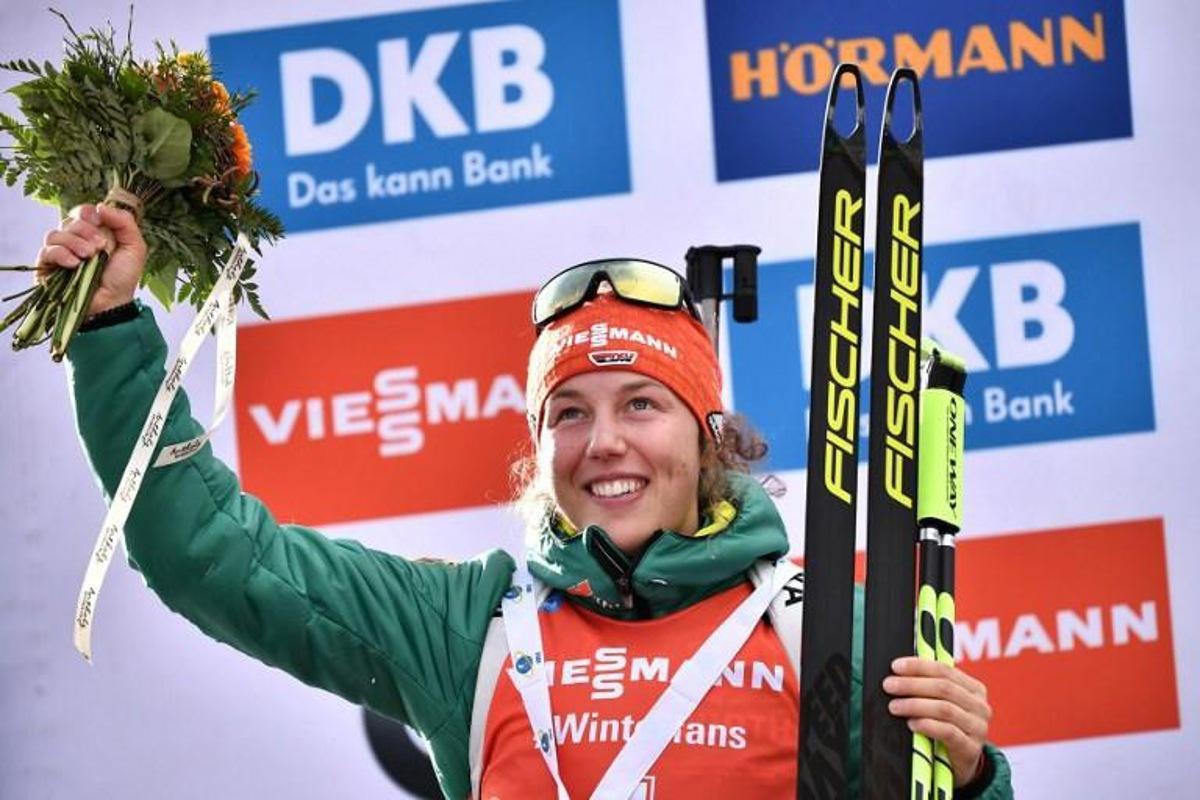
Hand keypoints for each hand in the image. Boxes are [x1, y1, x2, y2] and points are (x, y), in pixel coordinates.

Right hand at [36, 203, 146, 315]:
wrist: (112, 304)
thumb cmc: (122, 278)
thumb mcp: (135, 247)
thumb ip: (124, 222)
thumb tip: (101, 206)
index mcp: (93, 232)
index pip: (82, 212)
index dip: (88, 213)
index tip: (99, 221)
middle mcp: (74, 240)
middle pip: (69, 221)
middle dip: (85, 231)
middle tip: (99, 247)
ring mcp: (59, 253)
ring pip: (55, 234)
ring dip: (74, 243)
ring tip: (89, 256)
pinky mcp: (47, 267)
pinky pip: (46, 251)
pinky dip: (61, 254)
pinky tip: (74, 264)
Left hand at [883, 657, 992, 786]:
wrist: (959, 765)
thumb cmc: (947, 728)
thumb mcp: (942, 705)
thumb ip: (929, 688)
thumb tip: (899, 673)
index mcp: (974, 689)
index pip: (944, 670)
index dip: (919, 666)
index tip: (895, 666)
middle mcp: (979, 706)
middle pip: (944, 688)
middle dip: (912, 684)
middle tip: (889, 685)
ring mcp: (978, 728)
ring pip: (944, 709)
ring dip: (915, 705)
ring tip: (894, 706)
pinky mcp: (971, 748)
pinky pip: (948, 732)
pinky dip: (927, 725)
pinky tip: (912, 723)